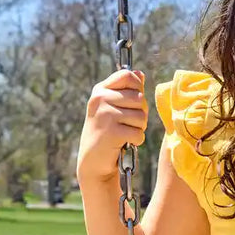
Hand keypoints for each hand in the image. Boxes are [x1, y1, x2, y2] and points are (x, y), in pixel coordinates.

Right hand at [76, 69, 148, 183]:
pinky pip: (139, 133)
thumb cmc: (106, 132)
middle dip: (141, 113)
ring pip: (142, 116)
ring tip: (125, 133)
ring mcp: (105, 115)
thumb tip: (140, 74)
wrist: (93, 161)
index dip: (138, 87)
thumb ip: (126, 91)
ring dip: (139, 128)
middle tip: (128, 124)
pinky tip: (124, 143)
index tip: (133, 101)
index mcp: (100, 90)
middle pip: (140, 98)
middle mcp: (100, 99)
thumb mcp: (112, 107)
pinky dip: (136, 140)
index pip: (128, 75)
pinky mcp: (112, 132)